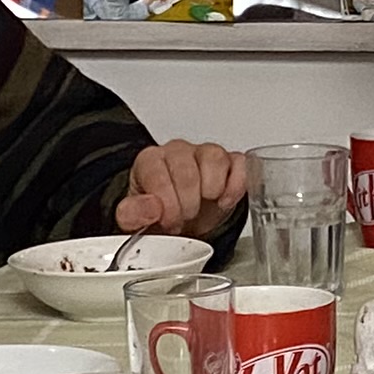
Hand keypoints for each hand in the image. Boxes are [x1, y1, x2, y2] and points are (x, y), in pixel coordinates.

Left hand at [117, 140, 247, 235]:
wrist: (182, 221)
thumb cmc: (160, 216)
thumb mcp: (136, 221)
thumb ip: (133, 214)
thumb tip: (150, 207)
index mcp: (150, 161)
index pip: (158, 175)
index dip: (166, 204)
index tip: (169, 222)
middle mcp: (177, 151)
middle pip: (187, 171)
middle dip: (188, 204)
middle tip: (185, 217)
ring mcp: (205, 153)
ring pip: (214, 159)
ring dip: (211, 191)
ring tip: (204, 205)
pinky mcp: (231, 161)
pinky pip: (240, 164)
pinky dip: (236, 186)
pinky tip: (224, 200)